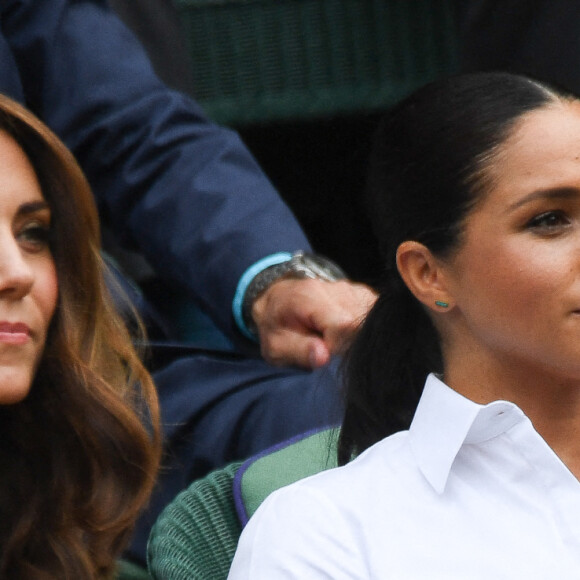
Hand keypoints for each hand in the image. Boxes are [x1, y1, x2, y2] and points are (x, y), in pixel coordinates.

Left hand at [251, 278, 376, 368]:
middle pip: (361, 323)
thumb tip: (323, 358)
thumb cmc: (276, 326)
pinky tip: (345, 333)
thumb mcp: (276, 345)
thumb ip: (299, 351)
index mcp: (312, 297)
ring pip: (371, 320)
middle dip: (349, 344)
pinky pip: (373, 315)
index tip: (324, 353)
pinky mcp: (365, 295)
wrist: (277, 300)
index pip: (344, 326)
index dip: (338, 346)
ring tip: (332, 338)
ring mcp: (355, 290)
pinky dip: (363, 330)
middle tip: (327, 347)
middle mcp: (338, 289)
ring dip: (356, 337)